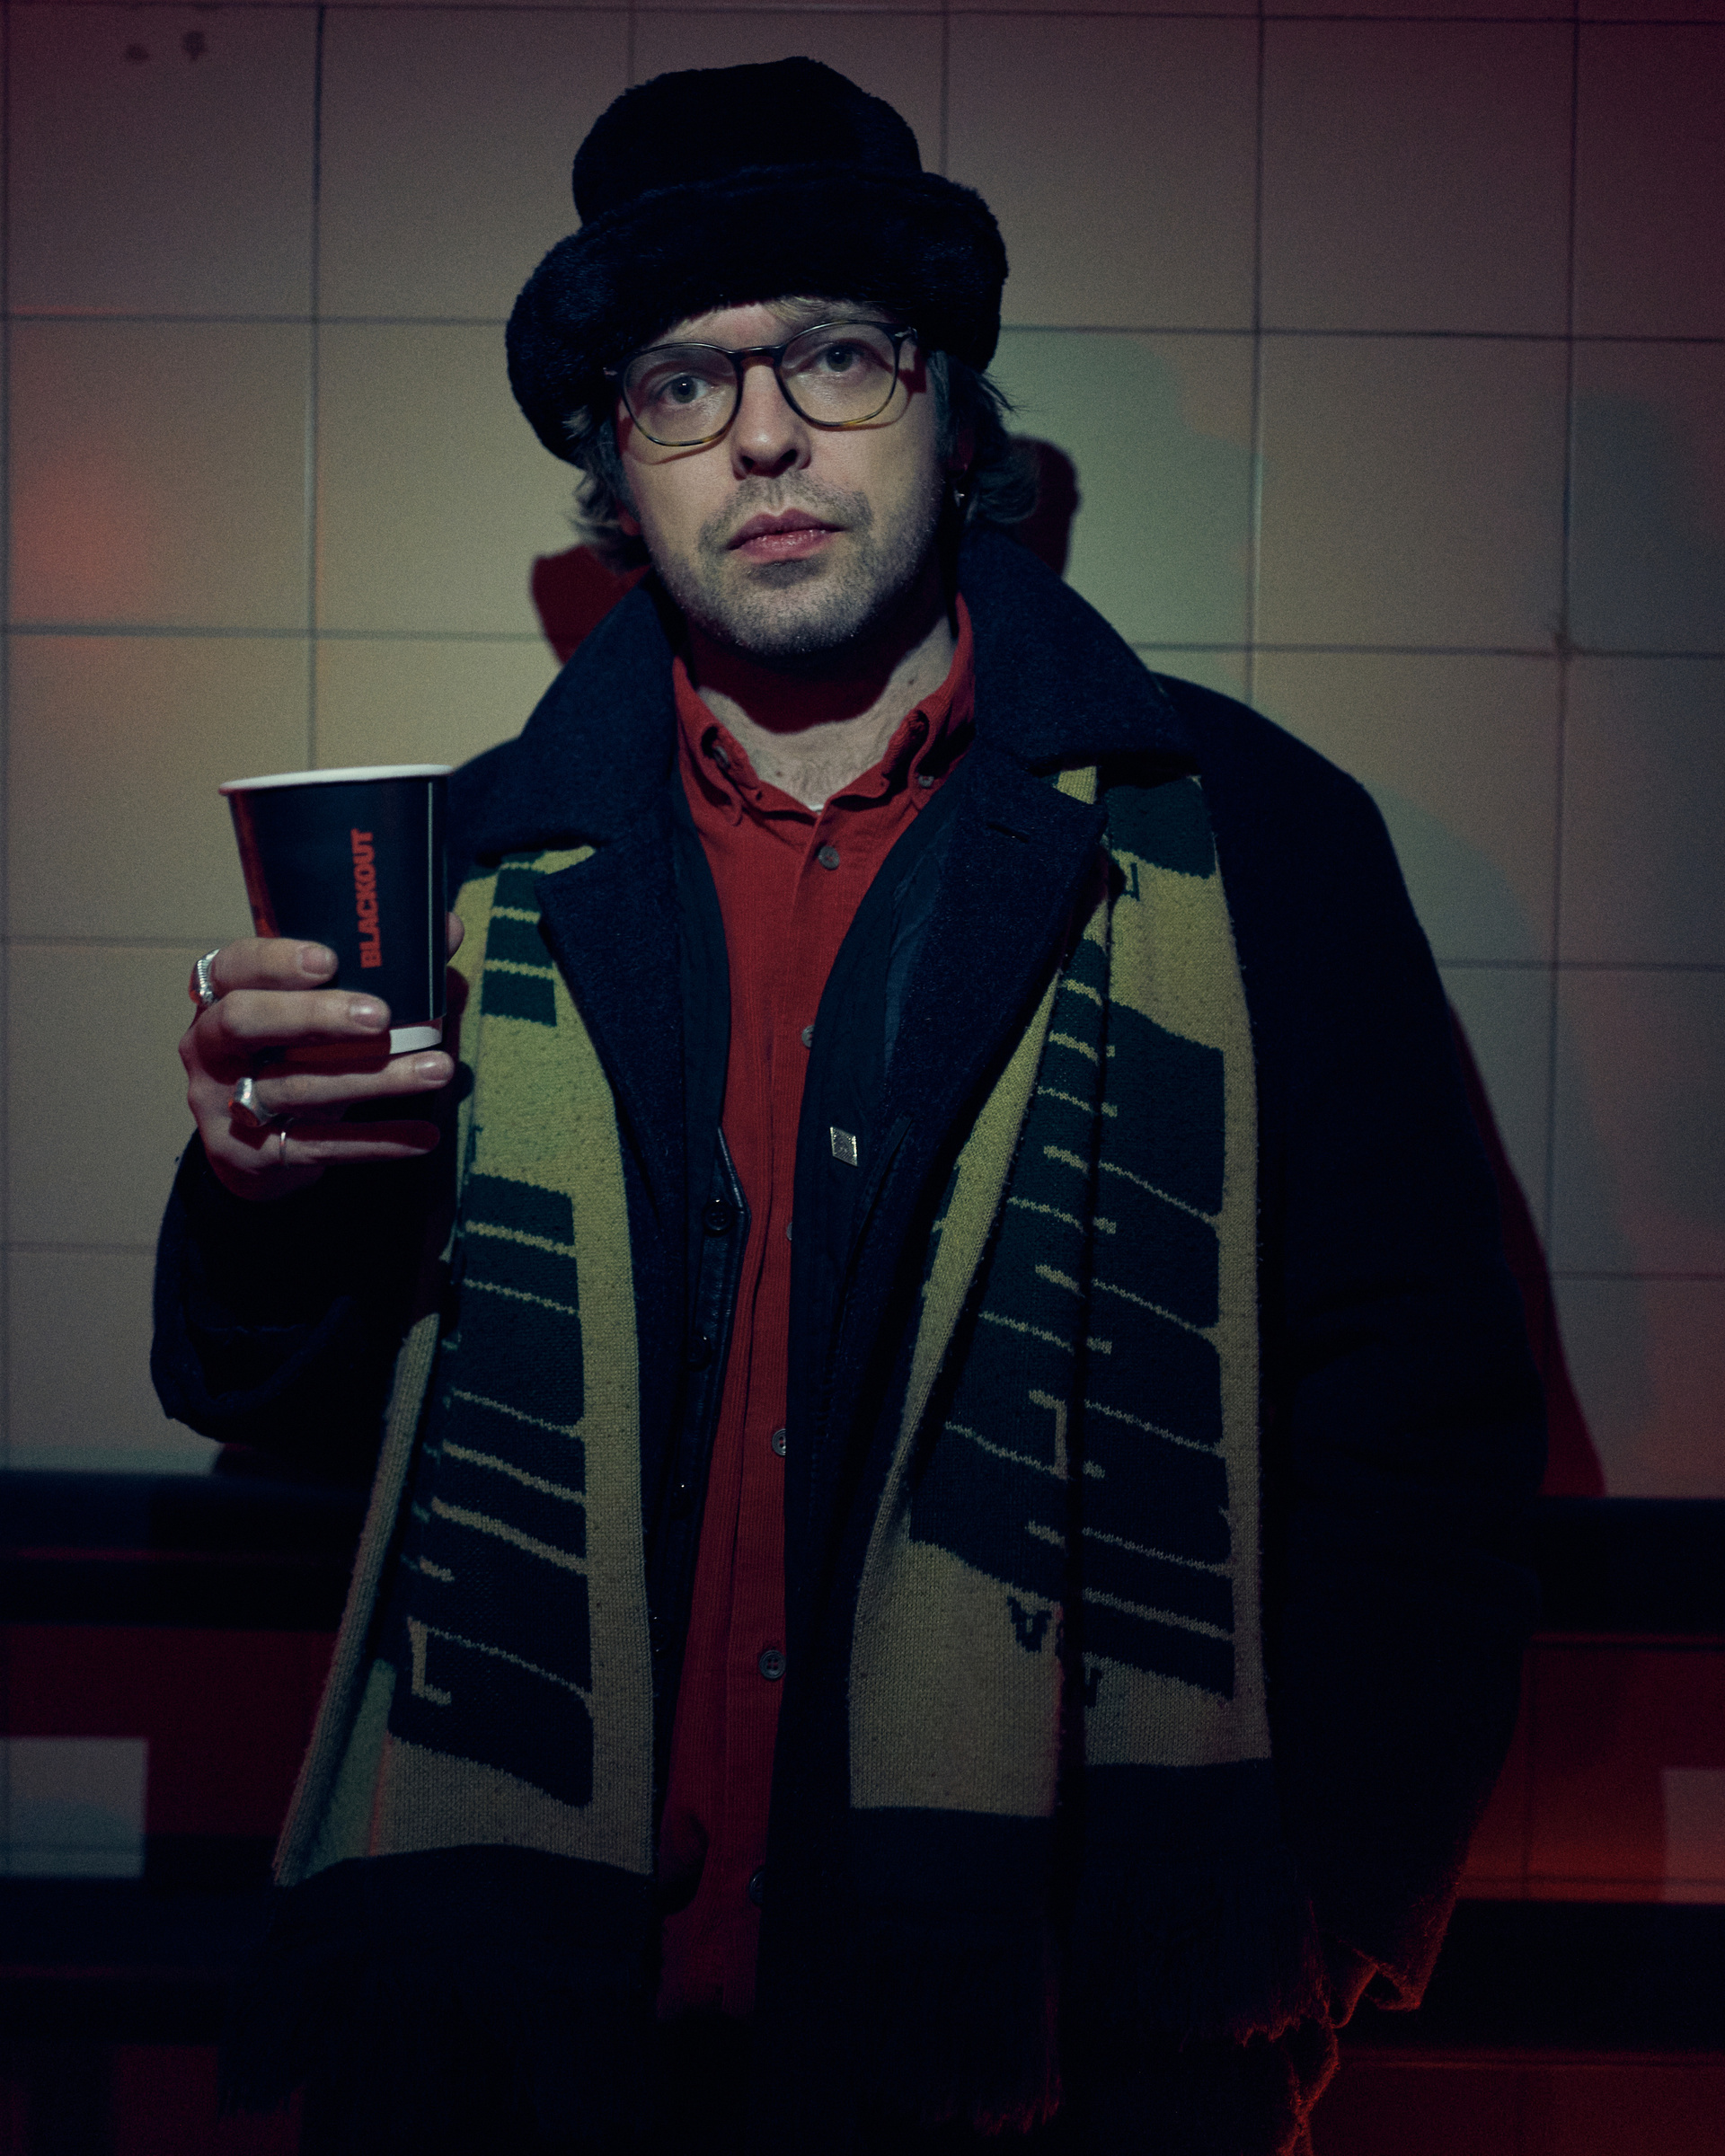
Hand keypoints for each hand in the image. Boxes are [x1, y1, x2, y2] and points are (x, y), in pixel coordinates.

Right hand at [181, 917, 464, 1201]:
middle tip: (381, 1016)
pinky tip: (425, 1136)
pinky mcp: (253, 1156)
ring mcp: (222, 1105)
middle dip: (314, 1016)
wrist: (253, 1149)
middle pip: (245, 1022)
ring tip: (437, 1069)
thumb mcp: (318, 1011)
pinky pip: (319, 1147)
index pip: (233, 966)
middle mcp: (209, 1048)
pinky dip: (375, 1140)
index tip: (329, 959)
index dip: (274, 961)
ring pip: (295, 1089)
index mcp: (220, 997)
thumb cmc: (294, 1053)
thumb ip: (375, 970)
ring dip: (372, 1080)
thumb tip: (447, 929)